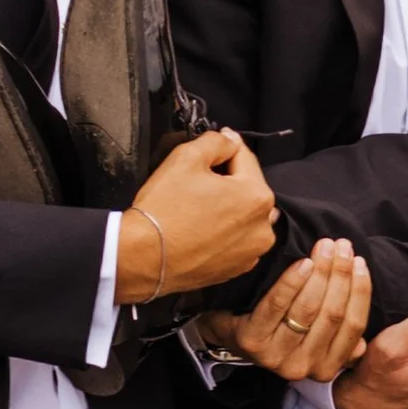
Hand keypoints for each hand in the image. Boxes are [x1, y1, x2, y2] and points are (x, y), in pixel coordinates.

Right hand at [115, 125, 277, 302]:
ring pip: (243, 215)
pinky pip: (236, 240)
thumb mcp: (185, 158)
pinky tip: (201, 229)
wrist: (144, 258)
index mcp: (257, 196)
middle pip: (247, 188)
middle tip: (197, 182)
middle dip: (227, 180)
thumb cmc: (164, 210)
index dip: (225, 148)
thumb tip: (230, 140)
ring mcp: (251, 252)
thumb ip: (215, 142)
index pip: (244, 157)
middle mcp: (263, 227)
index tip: (212, 146)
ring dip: (228, 206)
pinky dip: (224, 231)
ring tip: (198, 208)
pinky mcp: (237, 268)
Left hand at [208, 238, 371, 381]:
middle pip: (333, 314)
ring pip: (308, 309)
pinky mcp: (252, 340)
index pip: (353, 326)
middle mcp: (302, 367)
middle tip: (342, 246)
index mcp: (325, 367)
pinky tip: (302, 262)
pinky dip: (292, 281)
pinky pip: (277, 305)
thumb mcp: (313, 338)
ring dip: (321, 273)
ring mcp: (275, 356)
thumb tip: (363, 345)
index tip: (360, 262)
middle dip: (341, 275)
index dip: (360, 291)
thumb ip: (338, 340)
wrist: (230, 330)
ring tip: (324, 247)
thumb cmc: (279, 327)